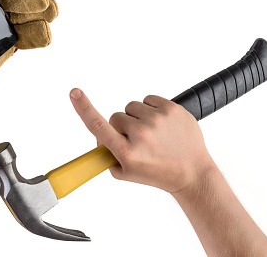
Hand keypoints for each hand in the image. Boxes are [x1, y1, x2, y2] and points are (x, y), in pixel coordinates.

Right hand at [69, 88, 214, 193]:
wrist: (192, 172)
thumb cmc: (158, 173)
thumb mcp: (126, 173)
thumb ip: (107, 155)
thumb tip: (99, 136)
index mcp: (128, 152)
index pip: (99, 126)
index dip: (83, 108)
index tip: (74, 93)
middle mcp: (142, 135)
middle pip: (116, 116)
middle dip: (121, 127)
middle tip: (136, 141)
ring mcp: (158, 120)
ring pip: (132, 107)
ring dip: (137, 117)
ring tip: (151, 133)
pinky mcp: (172, 109)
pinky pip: (149, 100)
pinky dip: (150, 110)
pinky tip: (159, 124)